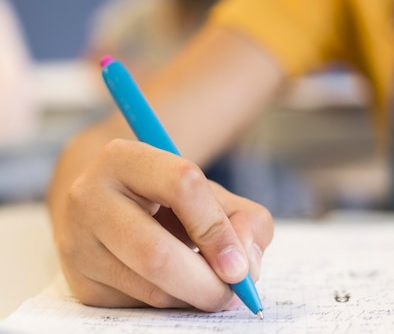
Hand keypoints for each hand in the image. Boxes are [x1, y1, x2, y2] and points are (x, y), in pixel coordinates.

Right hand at [47, 138, 273, 311]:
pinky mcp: (80, 281)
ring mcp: (78, 242)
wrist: (111, 206)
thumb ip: (245, 220)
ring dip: (192, 296)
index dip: (217, 230)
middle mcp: (89, 197)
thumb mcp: (212, 195)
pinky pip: (138, 305)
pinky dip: (172, 303)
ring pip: (149, 287)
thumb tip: (244, 266)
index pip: (181, 186)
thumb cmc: (170, 199)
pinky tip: (178, 286)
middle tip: (233, 294)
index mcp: (124, 158)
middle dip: (206, 282)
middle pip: (157, 253)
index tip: (240, 264)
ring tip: (210, 286)